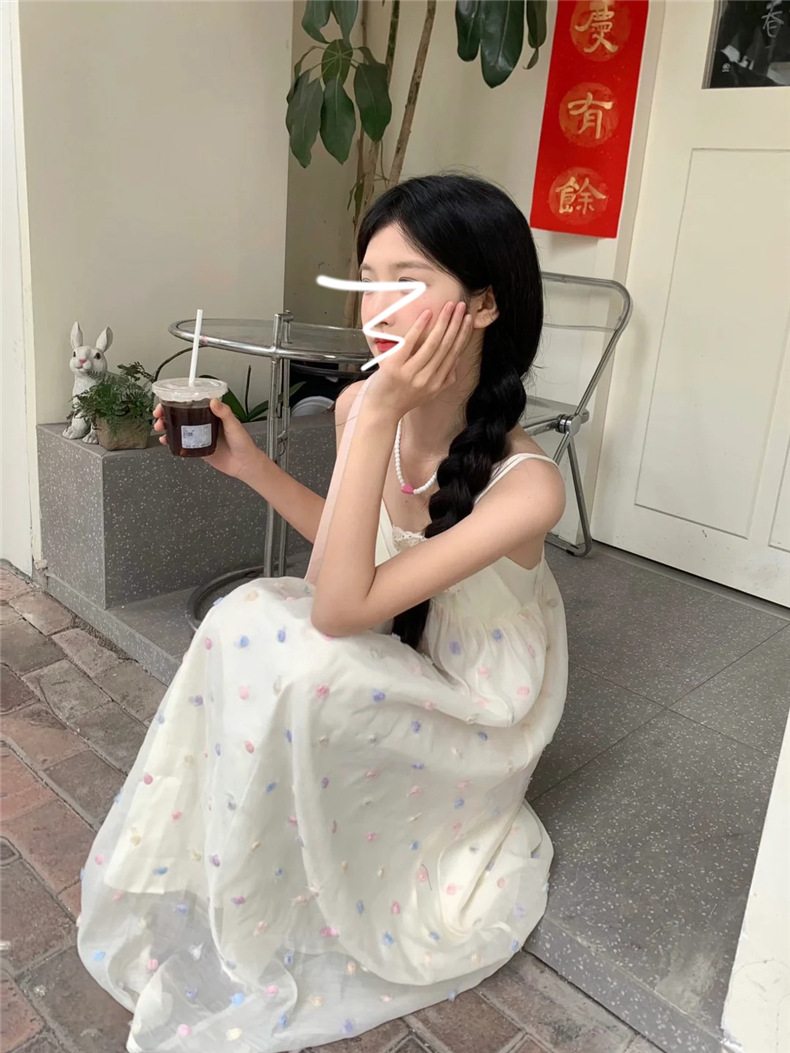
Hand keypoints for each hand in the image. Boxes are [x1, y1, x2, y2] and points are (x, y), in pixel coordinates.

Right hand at [153, 399, 262, 479]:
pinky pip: (181, 443)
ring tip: (159, 428)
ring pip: (178, 427)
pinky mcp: (197, 448)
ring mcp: (199, 435)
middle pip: (180, 414)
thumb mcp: (234, 425)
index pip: (191, 403)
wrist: (244, 464)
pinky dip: (171, 441)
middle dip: (166, 413)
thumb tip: (214, 401)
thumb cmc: (243, 443)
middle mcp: (203, 423)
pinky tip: (165, 441)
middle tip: (158, 416)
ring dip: (166, 426)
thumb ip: (225, 413)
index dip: (177, 400)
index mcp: (211, 414)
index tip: (167, 401)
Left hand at [366, 300, 471, 420]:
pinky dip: (419, 328)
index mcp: (437, 384)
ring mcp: (410, 374)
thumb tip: (456, 360)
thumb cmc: (402, 399)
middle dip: (456, 324)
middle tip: (461, 306)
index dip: (462, 335)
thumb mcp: (429, 393)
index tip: (468, 319)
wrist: (380, 412)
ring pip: (432, 344)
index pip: (454, 354)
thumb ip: (444, 379)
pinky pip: (410, 344)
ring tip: (449, 307)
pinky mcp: (394, 368)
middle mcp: (427, 379)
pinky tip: (427, 314)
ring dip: (443, 322)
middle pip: (446, 347)